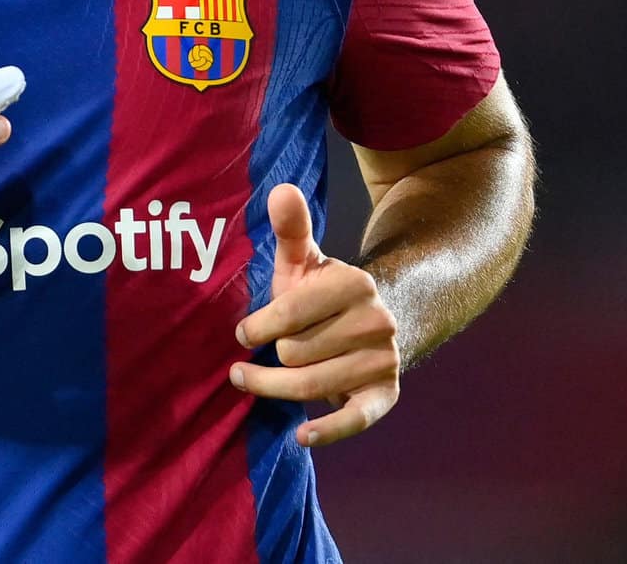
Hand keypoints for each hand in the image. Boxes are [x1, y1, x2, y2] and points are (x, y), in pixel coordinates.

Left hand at [229, 183, 400, 447]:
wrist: (375, 324)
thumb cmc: (321, 293)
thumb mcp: (305, 259)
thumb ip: (291, 228)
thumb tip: (280, 190)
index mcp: (354, 284)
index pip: (289, 312)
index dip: (257, 325)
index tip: (241, 332)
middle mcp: (376, 322)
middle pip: (294, 353)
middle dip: (271, 356)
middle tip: (262, 354)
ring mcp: (384, 360)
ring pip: (310, 385)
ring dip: (275, 389)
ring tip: (254, 382)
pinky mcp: (385, 395)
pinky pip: (355, 419)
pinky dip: (328, 431)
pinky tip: (302, 435)